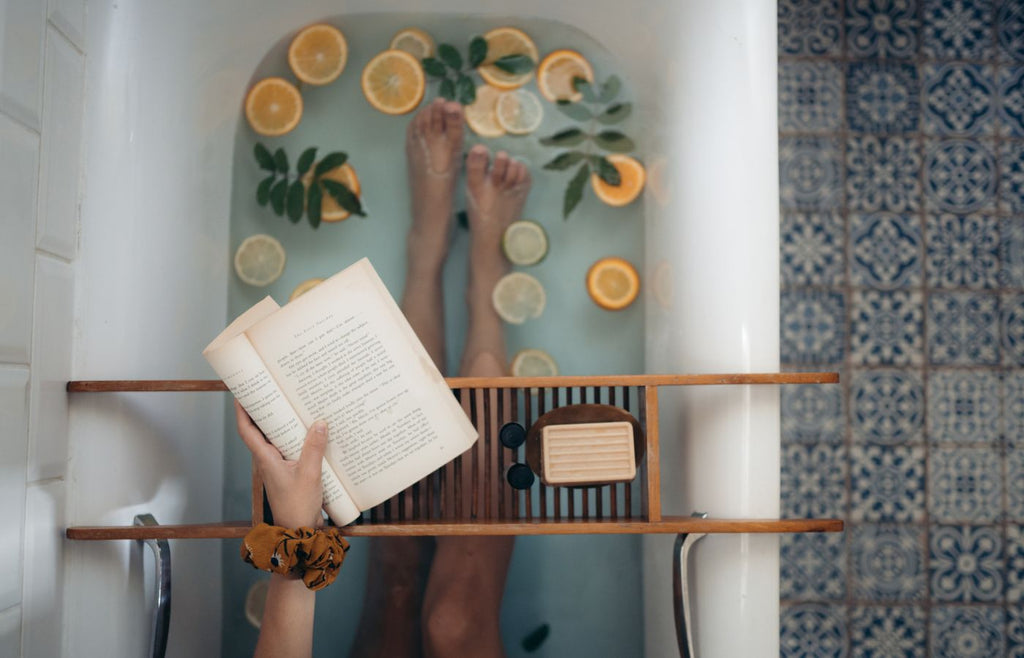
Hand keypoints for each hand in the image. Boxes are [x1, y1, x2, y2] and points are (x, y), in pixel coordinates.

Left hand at [235, 401, 326, 528]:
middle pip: (260, 430)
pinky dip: (297, 437)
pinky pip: (290, 449)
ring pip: (276, 439)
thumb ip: (314, 448)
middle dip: (263, 410)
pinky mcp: (290, 471)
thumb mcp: (309, 474)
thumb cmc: (297, 506)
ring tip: (291, 405)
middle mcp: (268, 460)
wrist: (299, 530)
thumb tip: (320, 423)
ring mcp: (278, 466)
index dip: (241, 411)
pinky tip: (310, 431)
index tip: (241, 393)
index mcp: (265, 459)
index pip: (246, 431)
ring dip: (281, 423)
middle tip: (272, 390)